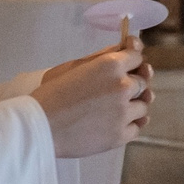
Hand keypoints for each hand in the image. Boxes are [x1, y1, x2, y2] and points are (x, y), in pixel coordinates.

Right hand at [34, 35, 152, 158]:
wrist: (40, 126)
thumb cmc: (52, 93)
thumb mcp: (73, 66)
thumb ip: (101, 57)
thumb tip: (125, 48)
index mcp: (111, 65)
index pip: (137, 56)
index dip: (132, 59)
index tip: (128, 62)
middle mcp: (123, 86)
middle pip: (143, 81)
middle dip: (133, 83)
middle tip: (117, 89)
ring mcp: (124, 113)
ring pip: (144, 105)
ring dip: (134, 105)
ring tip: (117, 108)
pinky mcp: (121, 135)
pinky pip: (137, 127)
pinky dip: (130, 125)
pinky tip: (118, 123)